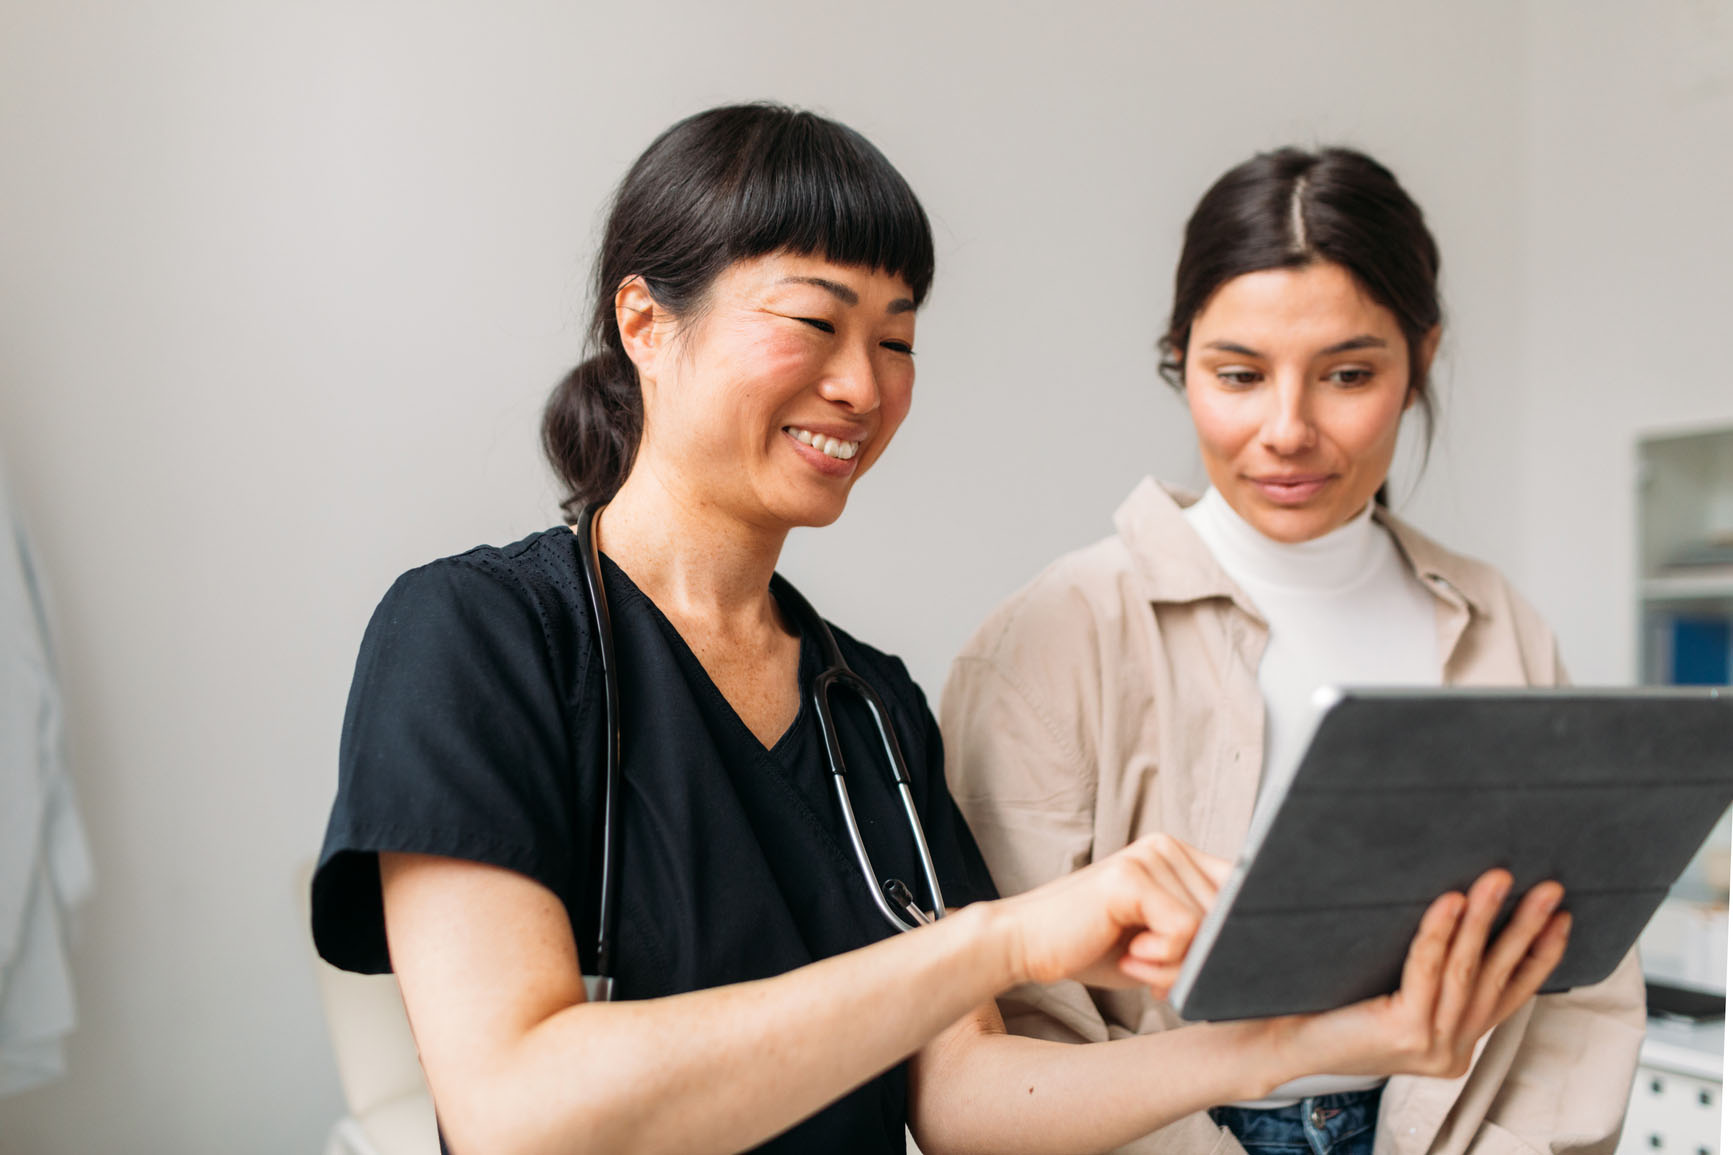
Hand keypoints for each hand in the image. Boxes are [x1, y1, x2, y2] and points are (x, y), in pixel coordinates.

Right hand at [995, 834, 1230, 994]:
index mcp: (1177, 855)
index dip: (1230, 939)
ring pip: (1209, 926)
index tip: (1193, 968)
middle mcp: (1168, 846)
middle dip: (1199, 958)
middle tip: (1153, 970)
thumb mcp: (1159, 943)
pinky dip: (1163, 959)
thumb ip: (1200, 938)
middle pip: (1229, 914)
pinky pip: (1185, 929)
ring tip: (1136, 960)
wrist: (1026, 944)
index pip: (1243, 893)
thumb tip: (1250, 955)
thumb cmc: (1091, 946)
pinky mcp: (1133, 876)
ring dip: (1177, 963)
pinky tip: (1129, 955)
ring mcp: (1150, 855)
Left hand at [1266, 870, 1569, 1080]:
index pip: (1508, 995)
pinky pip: (1427, 971)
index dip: (1539, 955)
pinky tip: (1450, 900)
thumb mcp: (1392, 991)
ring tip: (1500, 880)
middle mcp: (1449, 1049)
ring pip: (1467, 970)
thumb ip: (1427, 970)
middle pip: (1496, 978)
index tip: (1561, 917)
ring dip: (1488, 920)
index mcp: (1453, 1041)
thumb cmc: (1327, 1007)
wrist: (1279, 1042)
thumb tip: (1453, 902)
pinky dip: (1439, 932)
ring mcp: (1431, 1045)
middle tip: (1549, 889)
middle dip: (1526, 928)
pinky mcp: (1405, 1032)